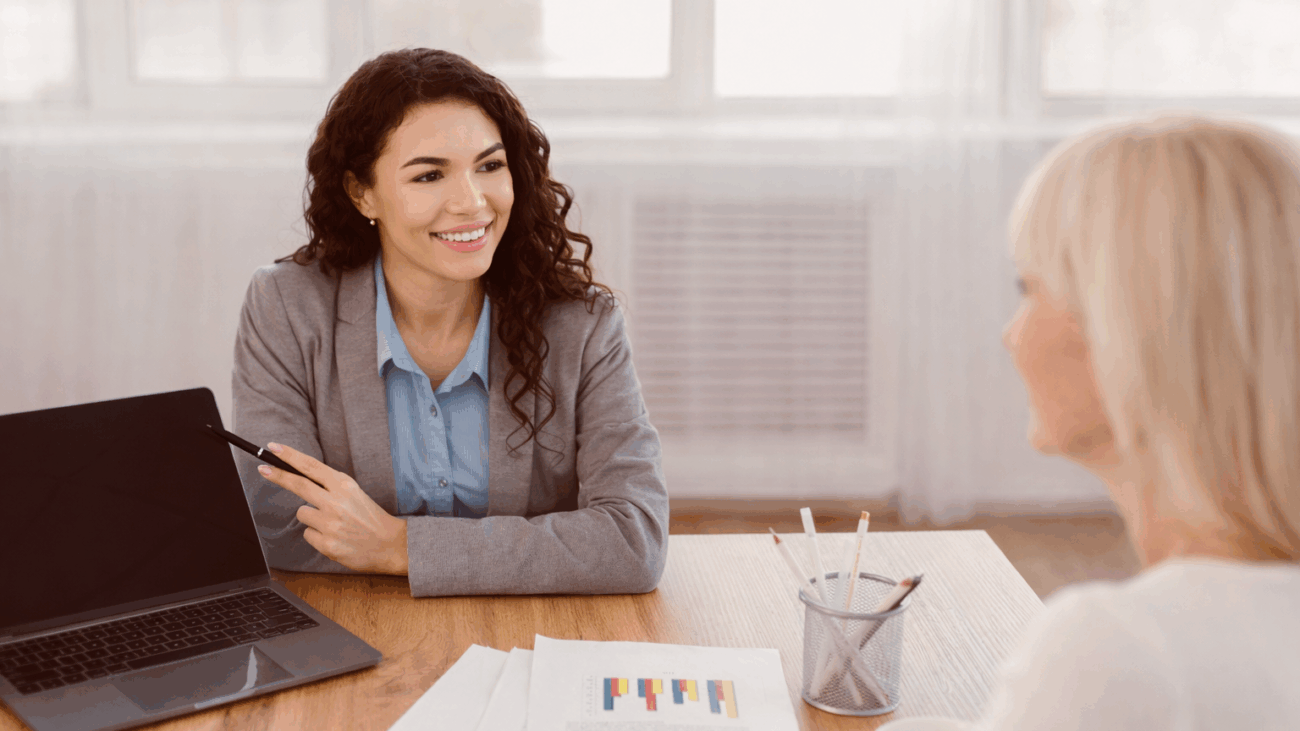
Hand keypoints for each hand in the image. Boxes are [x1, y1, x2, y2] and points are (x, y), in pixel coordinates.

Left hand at [257, 442, 408, 574]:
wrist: (390, 544)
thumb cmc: (370, 517)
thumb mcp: (355, 493)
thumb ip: (330, 486)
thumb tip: (302, 478)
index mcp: (344, 485)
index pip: (311, 467)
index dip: (290, 456)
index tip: (274, 448)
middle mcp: (336, 502)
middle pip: (298, 485)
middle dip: (278, 475)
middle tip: (263, 469)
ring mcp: (330, 523)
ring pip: (302, 513)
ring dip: (312, 518)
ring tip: (334, 523)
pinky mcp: (327, 543)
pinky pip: (308, 534)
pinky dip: (318, 536)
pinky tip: (335, 537)